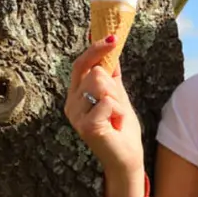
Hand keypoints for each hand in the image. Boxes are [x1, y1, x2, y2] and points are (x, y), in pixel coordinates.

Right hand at [65, 36, 146, 196]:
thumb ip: (111, 76)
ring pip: (102, 85)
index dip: (96, 50)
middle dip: (114, 88)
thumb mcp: (117, 96)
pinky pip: (109, 102)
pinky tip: (115, 126)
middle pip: (96, 73)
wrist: (126, 159)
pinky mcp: (86, 126)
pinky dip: (119, 112)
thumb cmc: (121, 129)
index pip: (81, 65)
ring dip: (118, 101)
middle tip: (116, 109)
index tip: (113, 38)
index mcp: (76, 95)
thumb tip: (111, 49)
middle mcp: (71, 104)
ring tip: (115, 118)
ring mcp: (76, 116)